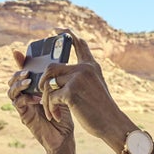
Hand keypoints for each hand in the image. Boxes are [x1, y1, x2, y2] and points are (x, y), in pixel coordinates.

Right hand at [7, 50, 74, 153]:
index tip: (18, 52)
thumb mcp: (62, 90)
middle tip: (26, 71)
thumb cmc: (65, 112)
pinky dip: (24, 98)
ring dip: (18, 85)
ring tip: (28, 81)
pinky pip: (18, 104)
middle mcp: (25, 95)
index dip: (18, 62)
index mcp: (33, 88)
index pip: (22, 72)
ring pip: (11, 91)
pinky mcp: (24, 116)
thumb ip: (57, 78)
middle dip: (17, 73)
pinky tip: (35, 97)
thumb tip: (60, 60)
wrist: (65, 134)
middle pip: (13, 80)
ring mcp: (23, 106)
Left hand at [40, 29, 132, 143]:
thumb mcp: (95, 87)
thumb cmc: (101, 109)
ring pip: (48, 83)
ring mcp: (78, 79)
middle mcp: (84, 68)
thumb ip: (82, 77)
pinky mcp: (71, 92)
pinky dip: (50, 108)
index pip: (79, 43)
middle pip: (52, 67)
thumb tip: (58, 75)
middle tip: (41, 93)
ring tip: (50, 110)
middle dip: (42, 81)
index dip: (67, 34)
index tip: (57, 29)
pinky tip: (56, 116)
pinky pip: (51, 97)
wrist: (111, 123)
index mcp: (91, 66)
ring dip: (45, 99)